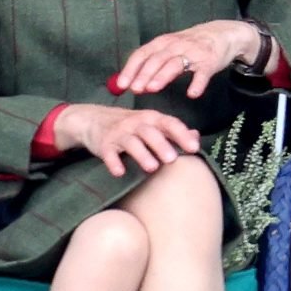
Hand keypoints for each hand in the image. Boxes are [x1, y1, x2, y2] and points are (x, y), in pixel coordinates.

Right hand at [56, 104, 200, 176]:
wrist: (94, 119)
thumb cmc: (131, 125)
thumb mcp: (151, 123)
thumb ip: (172, 131)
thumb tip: (196, 137)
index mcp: (152, 118)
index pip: (170, 123)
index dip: (182, 135)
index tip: (194, 148)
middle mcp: (136, 123)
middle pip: (150, 132)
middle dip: (162, 145)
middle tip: (173, 159)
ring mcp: (119, 133)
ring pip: (131, 142)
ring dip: (142, 154)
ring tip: (152, 168)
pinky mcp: (104, 144)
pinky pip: (108, 153)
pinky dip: (113, 162)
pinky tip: (119, 172)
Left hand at [116, 20, 274, 98]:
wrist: (223, 33)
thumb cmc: (192, 44)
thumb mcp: (171, 46)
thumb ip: (153, 61)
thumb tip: (131, 82)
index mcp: (164, 42)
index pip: (142, 54)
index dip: (131, 69)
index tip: (121, 84)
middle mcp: (177, 45)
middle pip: (156, 59)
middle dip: (144, 74)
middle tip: (135, 89)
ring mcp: (194, 53)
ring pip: (175, 64)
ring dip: (162, 76)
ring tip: (152, 89)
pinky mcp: (210, 61)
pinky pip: (203, 73)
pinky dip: (198, 83)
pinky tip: (192, 93)